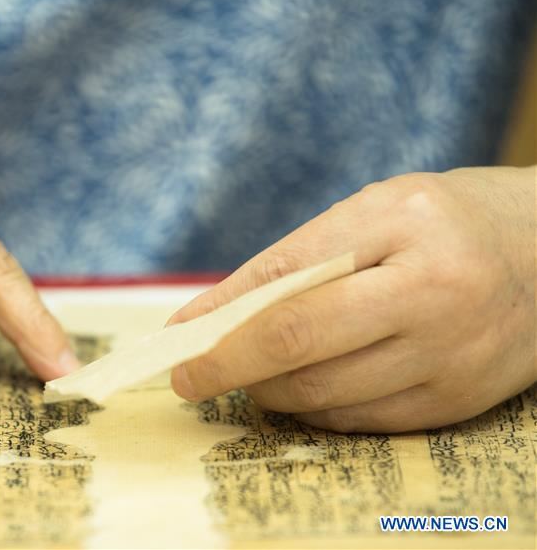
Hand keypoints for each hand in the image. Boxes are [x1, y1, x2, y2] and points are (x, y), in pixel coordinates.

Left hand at [168, 167, 535, 431]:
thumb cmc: (447, 222)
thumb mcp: (377, 210)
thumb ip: (301, 257)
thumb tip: (216, 314)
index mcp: (403, 223)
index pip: (285, 275)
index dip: (219, 313)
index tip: (176, 338)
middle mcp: (432, 292)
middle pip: (297, 343)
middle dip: (225, 366)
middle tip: (187, 377)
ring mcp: (449, 355)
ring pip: (322, 393)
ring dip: (266, 390)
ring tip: (247, 374)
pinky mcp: (457, 402)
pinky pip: (359, 421)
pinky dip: (313, 409)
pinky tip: (300, 389)